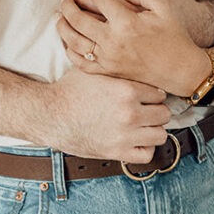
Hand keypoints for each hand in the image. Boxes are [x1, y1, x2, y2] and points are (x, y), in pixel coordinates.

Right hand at [42, 68, 170, 164]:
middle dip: (155, 110)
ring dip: (153, 129)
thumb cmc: (69, 91)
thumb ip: (116, 66)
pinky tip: (136, 140)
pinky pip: (147, 154)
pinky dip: (145, 147)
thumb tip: (133, 59)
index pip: (160, 93)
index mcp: (127, 90)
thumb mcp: (94, 70)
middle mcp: (130, 113)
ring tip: (142, 125)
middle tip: (145, 110)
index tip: (145, 96)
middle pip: (164, 113)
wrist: (50, 115)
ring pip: (160, 134)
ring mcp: (125, 134)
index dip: (152, 94)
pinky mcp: (117, 151)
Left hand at [56, 0, 210, 96]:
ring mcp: (109, 59)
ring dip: (63, 27)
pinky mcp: (109, 71)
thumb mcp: (165, 4)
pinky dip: (70, 51)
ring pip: (74, 41)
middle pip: (78, 19)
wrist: (181, 69)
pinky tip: (68, 41)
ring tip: (60, 17)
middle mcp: (113, 41)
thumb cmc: (174, 35)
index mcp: (127, 22)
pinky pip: (81, 63)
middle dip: (68, 5)